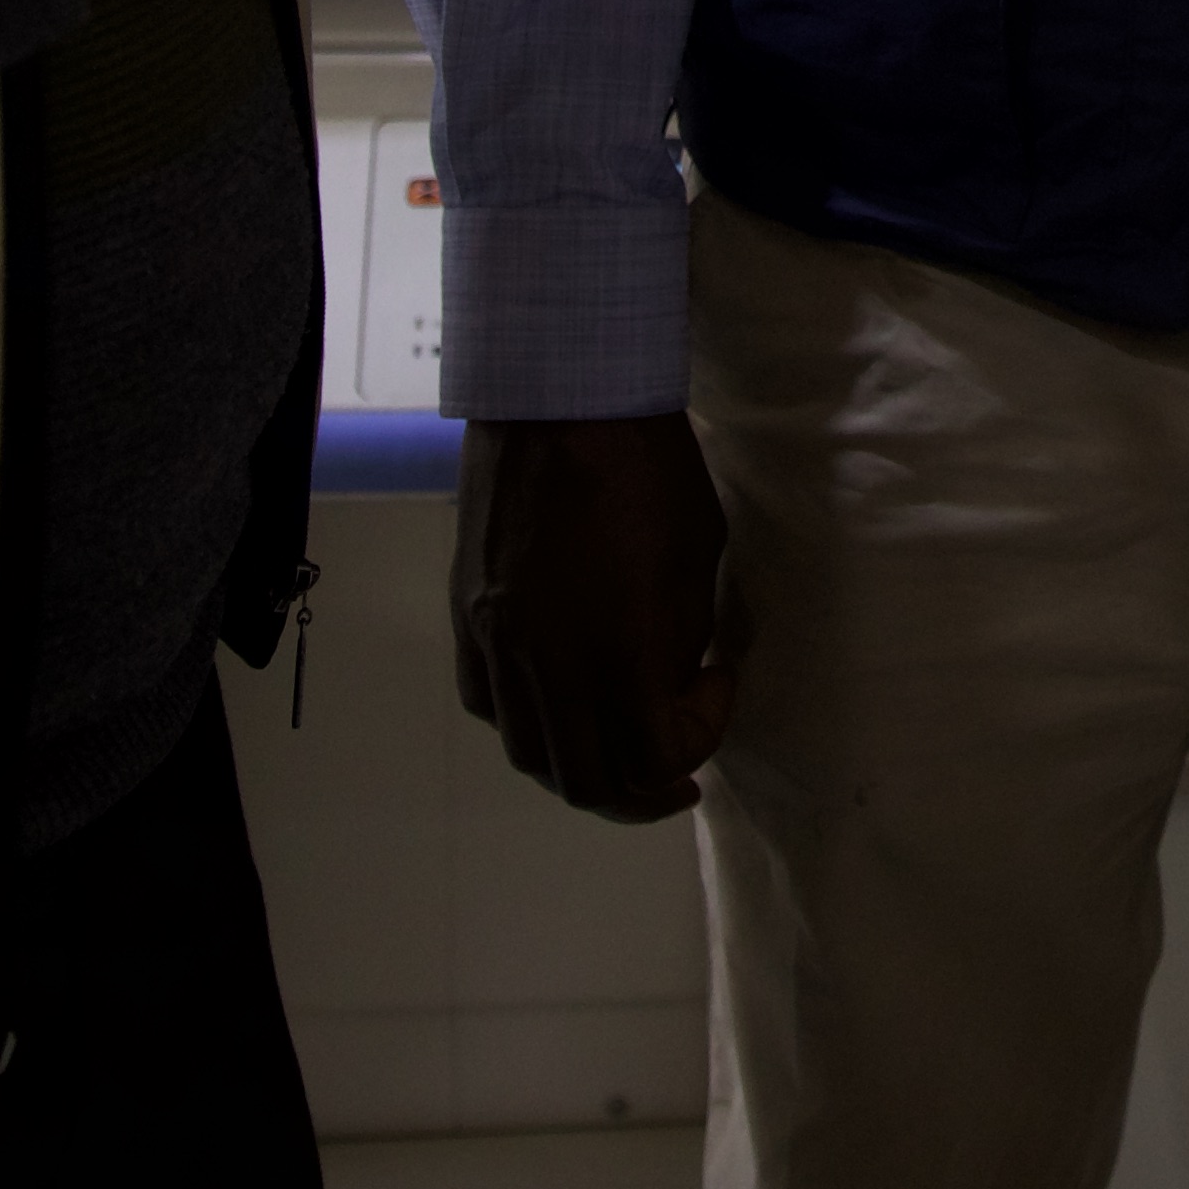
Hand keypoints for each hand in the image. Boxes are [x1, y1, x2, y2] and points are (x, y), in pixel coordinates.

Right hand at [459, 411, 735, 820]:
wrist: (561, 397)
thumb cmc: (649, 466)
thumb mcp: (698, 557)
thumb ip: (679, 639)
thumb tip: (669, 683)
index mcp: (618, 651)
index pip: (657, 756)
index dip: (702, 737)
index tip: (719, 684)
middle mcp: (548, 662)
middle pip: (588, 781)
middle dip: (644, 791)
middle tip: (678, 775)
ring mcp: (499, 643)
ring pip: (532, 754)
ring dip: (582, 769)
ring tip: (619, 753)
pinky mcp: (469, 617)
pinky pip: (488, 704)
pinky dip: (528, 724)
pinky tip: (562, 704)